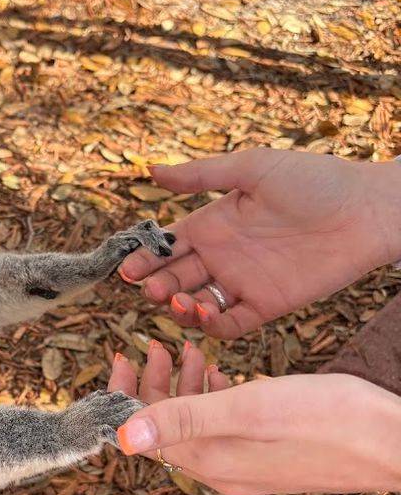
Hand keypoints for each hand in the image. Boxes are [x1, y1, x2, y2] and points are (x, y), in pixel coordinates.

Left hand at [114, 362, 400, 494]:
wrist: (397, 441)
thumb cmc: (330, 420)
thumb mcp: (249, 409)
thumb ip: (185, 419)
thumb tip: (120, 438)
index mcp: (211, 462)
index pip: (145, 432)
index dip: (126, 393)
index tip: (121, 356)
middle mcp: (224, 471)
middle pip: (167, 427)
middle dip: (154, 384)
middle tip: (156, 345)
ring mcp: (249, 466)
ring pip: (198, 424)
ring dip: (186, 386)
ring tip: (190, 349)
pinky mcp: (271, 455)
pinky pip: (227, 427)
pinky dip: (216, 396)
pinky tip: (224, 373)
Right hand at [118, 149, 400, 337]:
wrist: (365, 210)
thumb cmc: (313, 180)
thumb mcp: (251, 168)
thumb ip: (201, 176)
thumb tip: (151, 171)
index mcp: (214, 223)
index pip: (169, 246)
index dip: (146, 258)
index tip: (128, 267)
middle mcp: (223, 256)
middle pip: (176, 278)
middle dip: (157, 285)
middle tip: (149, 288)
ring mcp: (244, 283)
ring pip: (197, 305)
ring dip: (180, 307)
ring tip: (176, 302)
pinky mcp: (267, 305)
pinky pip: (231, 324)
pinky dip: (212, 326)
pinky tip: (204, 315)